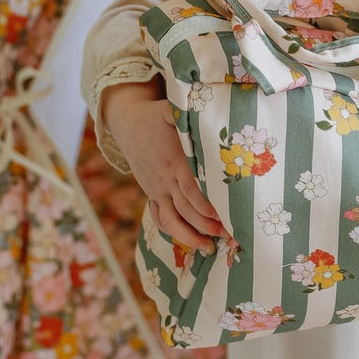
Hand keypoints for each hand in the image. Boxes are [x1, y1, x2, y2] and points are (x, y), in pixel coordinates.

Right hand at [101, 81, 225, 252]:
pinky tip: (191, 241)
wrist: (127, 123)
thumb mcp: (171, 110)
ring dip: (190, 236)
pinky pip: (159, 218)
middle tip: (231, 236)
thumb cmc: (156, 116)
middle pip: (185, 209)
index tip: (225, 216)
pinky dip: (173, 232)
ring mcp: (156, 190)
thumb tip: (212, 113)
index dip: (207, 205)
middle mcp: (164, 180)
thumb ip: (190, 116)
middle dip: (207, 226)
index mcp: (173, 161)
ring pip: (170, 220)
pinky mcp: (151, 194)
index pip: (191, 188)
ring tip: (210, 247)